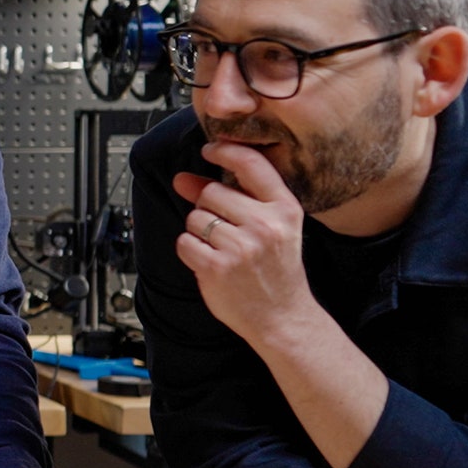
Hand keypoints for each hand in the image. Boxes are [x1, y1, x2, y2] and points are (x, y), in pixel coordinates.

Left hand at [172, 141, 319, 343]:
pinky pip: (184, 242)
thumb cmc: (275, 270)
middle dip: (208, 207)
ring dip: (199, 231)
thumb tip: (183, 179)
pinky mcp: (217, 267)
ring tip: (222, 249)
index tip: (210, 150)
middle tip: (226, 230)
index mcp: (284, 209)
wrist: (283, 317)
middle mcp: (265, 225)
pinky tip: (211, 262)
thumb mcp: (270, 228)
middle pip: (211, 192)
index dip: (224, 151)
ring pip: (194, 217)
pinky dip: (190, 251)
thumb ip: (231, 197)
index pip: (250, 164)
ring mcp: (241, 247)